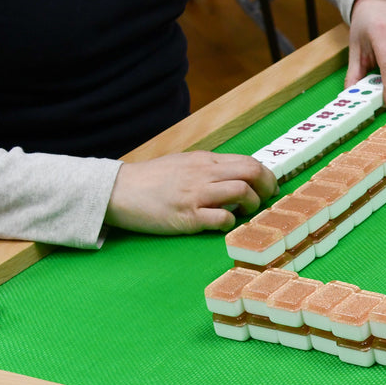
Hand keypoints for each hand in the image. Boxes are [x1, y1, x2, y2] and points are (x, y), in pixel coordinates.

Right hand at [105, 152, 277, 234]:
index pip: (248, 161)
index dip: (266, 175)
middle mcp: (204, 174)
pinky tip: (224, 223)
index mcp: (205, 160)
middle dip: (267, 187)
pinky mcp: (187, 216)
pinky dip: (230, 222)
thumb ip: (209, 168)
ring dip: (251, 205)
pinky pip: (221, 217)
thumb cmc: (150, 180)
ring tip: (244, 212)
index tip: (269, 188)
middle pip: (252, 172)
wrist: (116, 191)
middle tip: (266, 200)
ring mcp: (196, 194)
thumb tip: (236, 175)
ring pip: (242, 192)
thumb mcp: (183, 164)